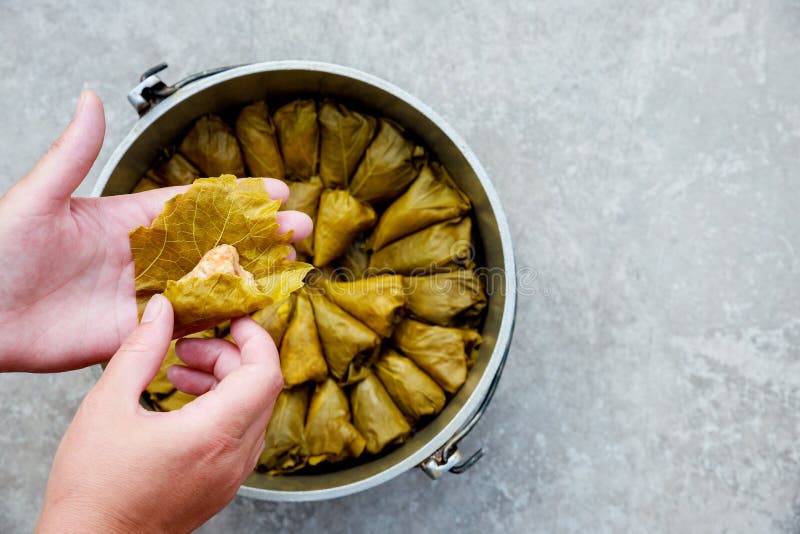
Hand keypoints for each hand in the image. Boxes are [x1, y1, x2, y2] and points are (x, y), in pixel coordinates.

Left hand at [0, 90, 311, 371]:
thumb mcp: (37, 198)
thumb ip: (74, 155)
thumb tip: (92, 100)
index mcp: (126, 220)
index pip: (194, 204)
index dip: (237, 198)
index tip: (276, 191)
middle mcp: (143, 258)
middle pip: (215, 244)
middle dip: (260, 235)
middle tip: (300, 228)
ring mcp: (144, 296)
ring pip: (210, 283)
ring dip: (252, 274)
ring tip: (292, 265)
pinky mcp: (139, 332)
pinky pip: (189, 324)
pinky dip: (223, 317)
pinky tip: (255, 308)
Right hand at [37, 294, 282, 532]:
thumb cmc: (93, 486)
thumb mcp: (108, 405)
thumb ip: (140, 349)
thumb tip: (162, 309)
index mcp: (214, 434)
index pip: (265, 372)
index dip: (254, 338)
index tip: (231, 319)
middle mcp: (234, 458)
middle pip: (260, 388)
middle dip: (229, 356)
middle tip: (186, 348)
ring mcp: (232, 477)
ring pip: (252, 412)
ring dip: (224, 382)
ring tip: (177, 373)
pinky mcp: (222, 487)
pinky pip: (241, 436)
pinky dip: (222, 410)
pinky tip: (182, 404)